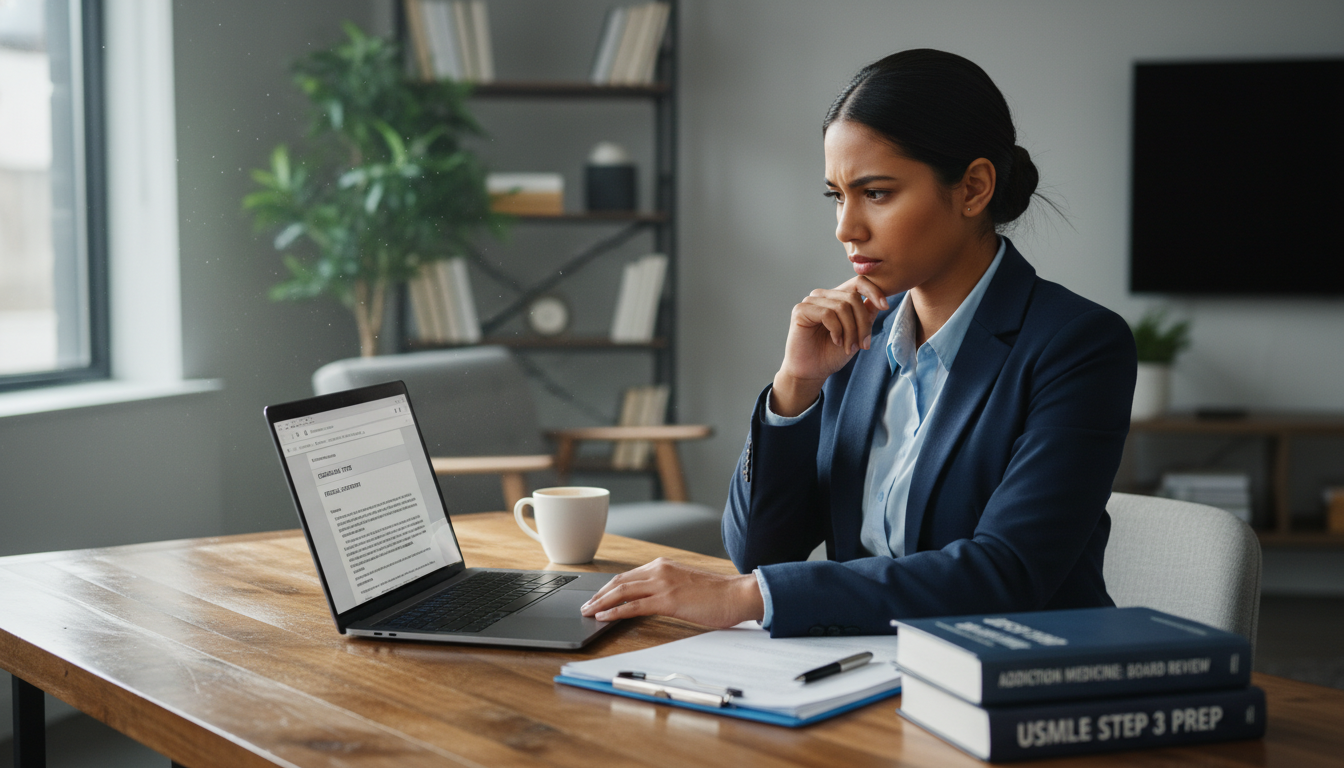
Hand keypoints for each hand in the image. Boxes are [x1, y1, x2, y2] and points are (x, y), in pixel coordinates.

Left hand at [580, 558, 764, 627]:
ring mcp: (663, 584)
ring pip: (622, 592)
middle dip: (599, 595)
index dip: (609, 588)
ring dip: (601, 603)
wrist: (739, 594)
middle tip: (585, 606)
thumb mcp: (686, 585)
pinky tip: (604, 618)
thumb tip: (652, 600)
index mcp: (664, 565)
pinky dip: (615, 612)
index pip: (628, 576)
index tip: (597, 597)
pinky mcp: (668, 600)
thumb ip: (668, 587)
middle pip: (619, 582)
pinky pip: (634, 606)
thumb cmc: (718, 593)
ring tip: (588, 612)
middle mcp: (660, 570)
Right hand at [772, 276, 888, 415]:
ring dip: (851, 331)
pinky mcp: (801, 310)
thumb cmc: (832, 354)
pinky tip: (836, 341)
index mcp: (837, 297)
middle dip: (863, 323)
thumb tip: (879, 301)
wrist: (812, 372)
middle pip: (853, 297)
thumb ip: (866, 316)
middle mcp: (823, 296)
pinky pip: (827, 314)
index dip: (874, 291)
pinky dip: (837, 330)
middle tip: (864, 344)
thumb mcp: (857, 334)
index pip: (858, 282)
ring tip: (849, 347)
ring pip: (842, 306)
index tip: (885, 306)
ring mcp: (811, 301)